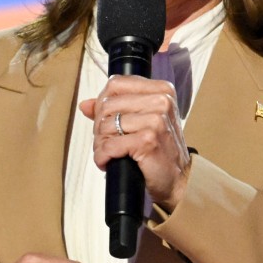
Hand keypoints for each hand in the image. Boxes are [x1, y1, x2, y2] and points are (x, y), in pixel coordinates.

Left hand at [80, 75, 191, 211]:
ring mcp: (156, 120)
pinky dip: (103, 157)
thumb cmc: (160, 150)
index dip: (103, 103)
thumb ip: (114, 109)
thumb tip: (85, 104)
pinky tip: (109, 162)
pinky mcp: (148, 140)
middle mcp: (161, 101)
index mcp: (162, 90)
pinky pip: (109, 146)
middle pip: (108, 105)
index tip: (107, 119)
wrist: (177, 179)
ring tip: (110, 153)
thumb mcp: (142, 121)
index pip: (116, 84)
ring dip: (101, 144)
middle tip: (107, 142)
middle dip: (100, 127)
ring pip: (106, 126)